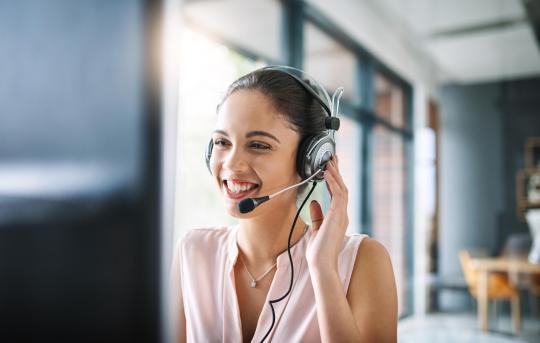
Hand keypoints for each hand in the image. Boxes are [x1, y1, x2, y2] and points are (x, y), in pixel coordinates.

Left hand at [306, 155, 348, 272]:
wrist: (321, 264)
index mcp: (338, 218)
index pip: (338, 194)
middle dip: (337, 172)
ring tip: (329, 161)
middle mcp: (342, 215)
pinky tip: (328, 172)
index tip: (331, 168)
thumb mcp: (316, 229)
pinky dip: (333, 182)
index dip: (335, 180)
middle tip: (333, 158)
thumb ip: (317, 215)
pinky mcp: (338, 216)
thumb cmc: (319, 252)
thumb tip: (314, 202)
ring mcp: (342, 215)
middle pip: (341, 188)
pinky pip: (338, 194)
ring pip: (341, 188)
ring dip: (335, 173)